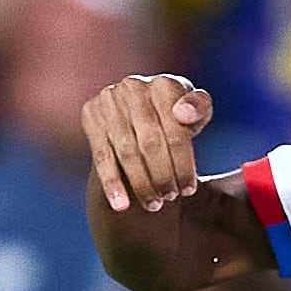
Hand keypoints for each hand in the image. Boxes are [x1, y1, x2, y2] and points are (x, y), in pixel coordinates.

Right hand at [82, 74, 213, 214]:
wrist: (143, 108)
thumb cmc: (177, 116)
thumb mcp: (197, 112)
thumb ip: (199, 109)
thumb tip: (183, 114)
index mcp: (165, 85)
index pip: (176, 132)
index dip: (184, 164)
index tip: (189, 189)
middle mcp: (134, 87)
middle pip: (150, 143)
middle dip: (163, 176)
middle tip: (171, 198)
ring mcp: (110, 100)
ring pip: (126, 152)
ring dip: (141, 183)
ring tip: (154, 204)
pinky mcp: (91, 114)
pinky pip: (101, 155)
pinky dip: (111, 182)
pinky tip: (121, 205)